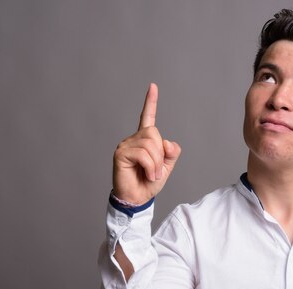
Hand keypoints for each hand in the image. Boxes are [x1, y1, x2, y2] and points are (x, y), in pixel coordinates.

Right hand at [112, 83, 180, 204]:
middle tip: (157, 170)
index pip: (147, 117)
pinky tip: (148, 175)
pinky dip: (150, 166)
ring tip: (151, 175)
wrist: (137, 198)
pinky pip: (143, 153)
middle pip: (154, 133)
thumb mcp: (166, 167)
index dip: (151, 102)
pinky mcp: (121, 154)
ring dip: (156, 163)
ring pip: (150, 144)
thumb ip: (171, 153)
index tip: (153, 86)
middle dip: (161, 154)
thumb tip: (167, 142)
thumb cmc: (149, 183)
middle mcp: (133, 139)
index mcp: (145, 140)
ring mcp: (125, 145)